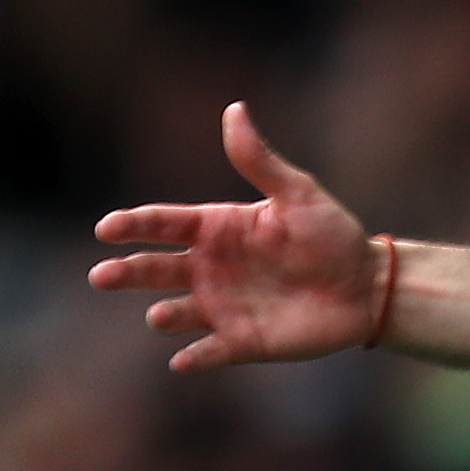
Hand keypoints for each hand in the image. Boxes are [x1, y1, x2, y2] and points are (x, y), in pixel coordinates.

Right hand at [89, 104, 390, 372]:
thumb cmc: (332, 235)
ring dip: (165, 315)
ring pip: (177, 312)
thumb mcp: (298, 193)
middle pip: (155, 269)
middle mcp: (210, 267)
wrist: (366, 286)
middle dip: (127, 272)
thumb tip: (234, 110)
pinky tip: (182, 360)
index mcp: (217, 228)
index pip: (163, 223)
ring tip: (160, 316)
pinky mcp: (243, 341)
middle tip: (102, 276)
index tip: (107, 228)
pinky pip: (210, 352)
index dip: (133, 225)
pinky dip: (194, 357)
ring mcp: (223, 305)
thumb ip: (259, 161)